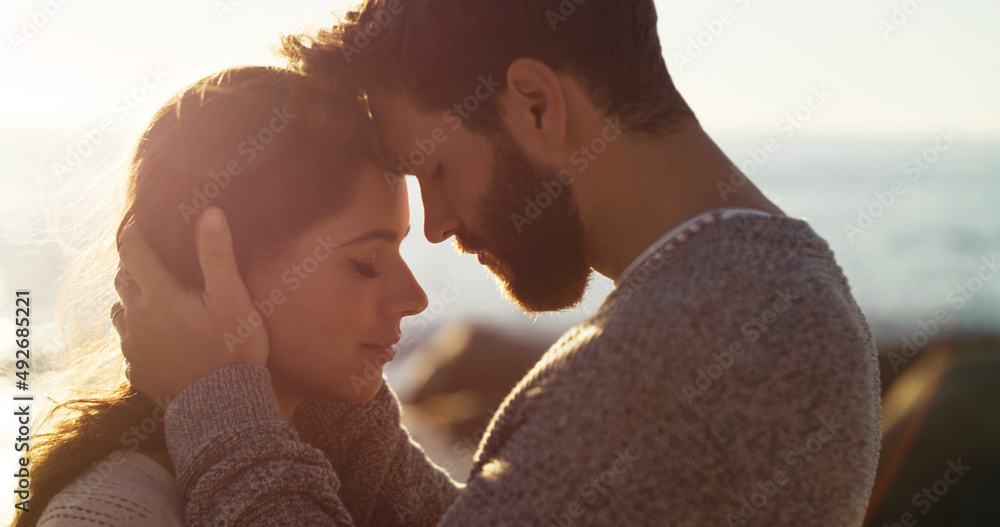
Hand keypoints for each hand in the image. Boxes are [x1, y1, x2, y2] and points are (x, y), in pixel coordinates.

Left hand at [115, 207, 268, 401]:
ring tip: (161, 302)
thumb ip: (217, 255)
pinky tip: (164, 339)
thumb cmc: (232, 349)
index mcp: (158, 294)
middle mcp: (136, 317)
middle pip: (123, 278)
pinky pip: (129, 343)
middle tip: (162, 263)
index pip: (131, 249)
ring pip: (121, 310)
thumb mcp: (232, 299)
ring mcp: (132, 347)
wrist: (222, 407)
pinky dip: (141, 333)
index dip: (135, 231)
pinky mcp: (135, 371)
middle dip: (137, 266)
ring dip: (135, 300)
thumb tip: (210, 212)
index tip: (145, 222)